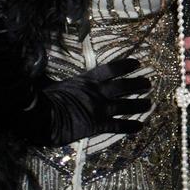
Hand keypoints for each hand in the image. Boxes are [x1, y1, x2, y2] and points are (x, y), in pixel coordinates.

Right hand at [19, 57, 150, 144]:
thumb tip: (39, 67)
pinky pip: (119, 125)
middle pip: (124, 85)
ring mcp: (100, 108)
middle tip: (148, 83)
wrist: (43, 116)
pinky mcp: (98, 124)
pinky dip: (130, 127)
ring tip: (149, 103)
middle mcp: (98, 92)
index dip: (125, 65)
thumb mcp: (51, 83)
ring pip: (126, 105)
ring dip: (140, 104)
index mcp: (86, 80)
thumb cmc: (43, 98)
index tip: (136, 62)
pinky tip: (140, 127)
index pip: (111, 69)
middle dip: (138, 84)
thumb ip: (53, 77)